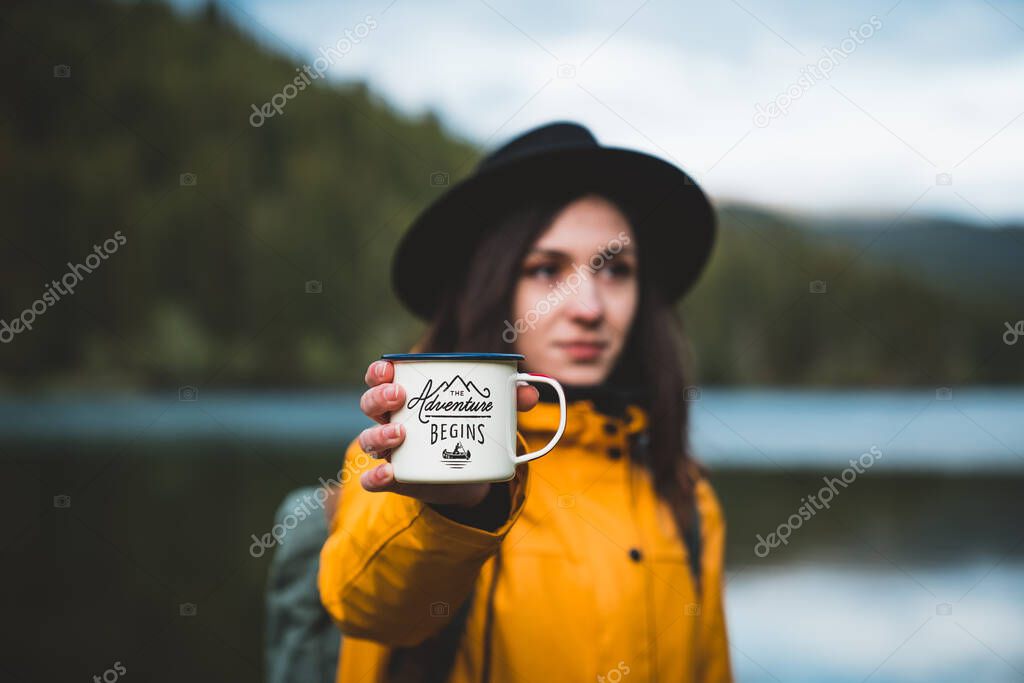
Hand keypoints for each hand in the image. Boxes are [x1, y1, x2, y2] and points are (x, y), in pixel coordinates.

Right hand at [356, 359, 539, 506]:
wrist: (469, 474)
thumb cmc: (469, 429)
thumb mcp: (487, 413)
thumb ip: (508, 401)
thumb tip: (531, 393)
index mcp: (408, 397)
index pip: (381, 377)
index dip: (379, 371)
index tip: (390, 368)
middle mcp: (391, 420)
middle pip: (370, 404)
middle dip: (379, 397)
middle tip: (399, 396)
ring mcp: (391, 451)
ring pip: (368, 439)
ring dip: (379, 434)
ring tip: (401, 433)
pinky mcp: (396, 479)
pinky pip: (373, 480)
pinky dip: (375, 477)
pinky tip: (388, 474)